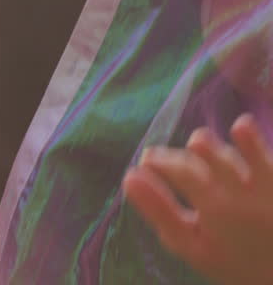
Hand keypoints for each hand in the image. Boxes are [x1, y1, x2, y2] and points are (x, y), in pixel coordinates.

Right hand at [124, 114, 272, 284]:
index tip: (144, 163)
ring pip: (233, 150)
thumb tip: (128, 177)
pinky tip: (240, 126)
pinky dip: (251, 138)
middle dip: (175, 155)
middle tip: (161, 160)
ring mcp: (266, 182)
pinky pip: (264, 153)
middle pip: (203, 155)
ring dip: (209, 145)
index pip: (179, 170)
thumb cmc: (230, 261)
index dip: (157, 162)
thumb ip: (159, 211)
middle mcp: (242, 189)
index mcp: (215, 206)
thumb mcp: (188, 245)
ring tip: (196, 147)